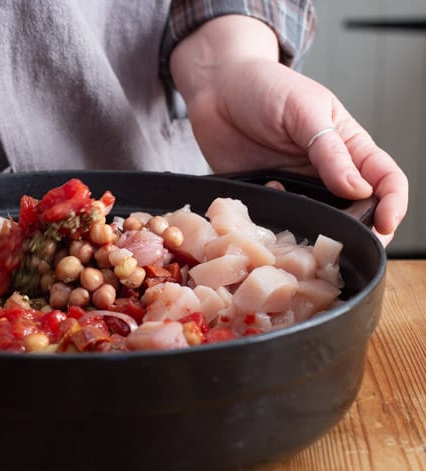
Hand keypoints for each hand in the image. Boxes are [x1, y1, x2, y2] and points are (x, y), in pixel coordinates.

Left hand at [171, 16, 407, 245]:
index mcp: (348, 146)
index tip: (385, 223)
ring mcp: (294, 187)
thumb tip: (359, 190)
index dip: (393, 203)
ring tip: (304, 222)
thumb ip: (330, 151)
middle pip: (355, 212)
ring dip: (312, 230)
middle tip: (345, 245)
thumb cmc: (265, 87)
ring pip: (315, 222)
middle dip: (355, 231)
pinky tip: (265, 196)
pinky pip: (275, 218)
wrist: (216, 88)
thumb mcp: (304, 110)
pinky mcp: (263, 195)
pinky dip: (274, 218)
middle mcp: (324, 172)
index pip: (385, 179)